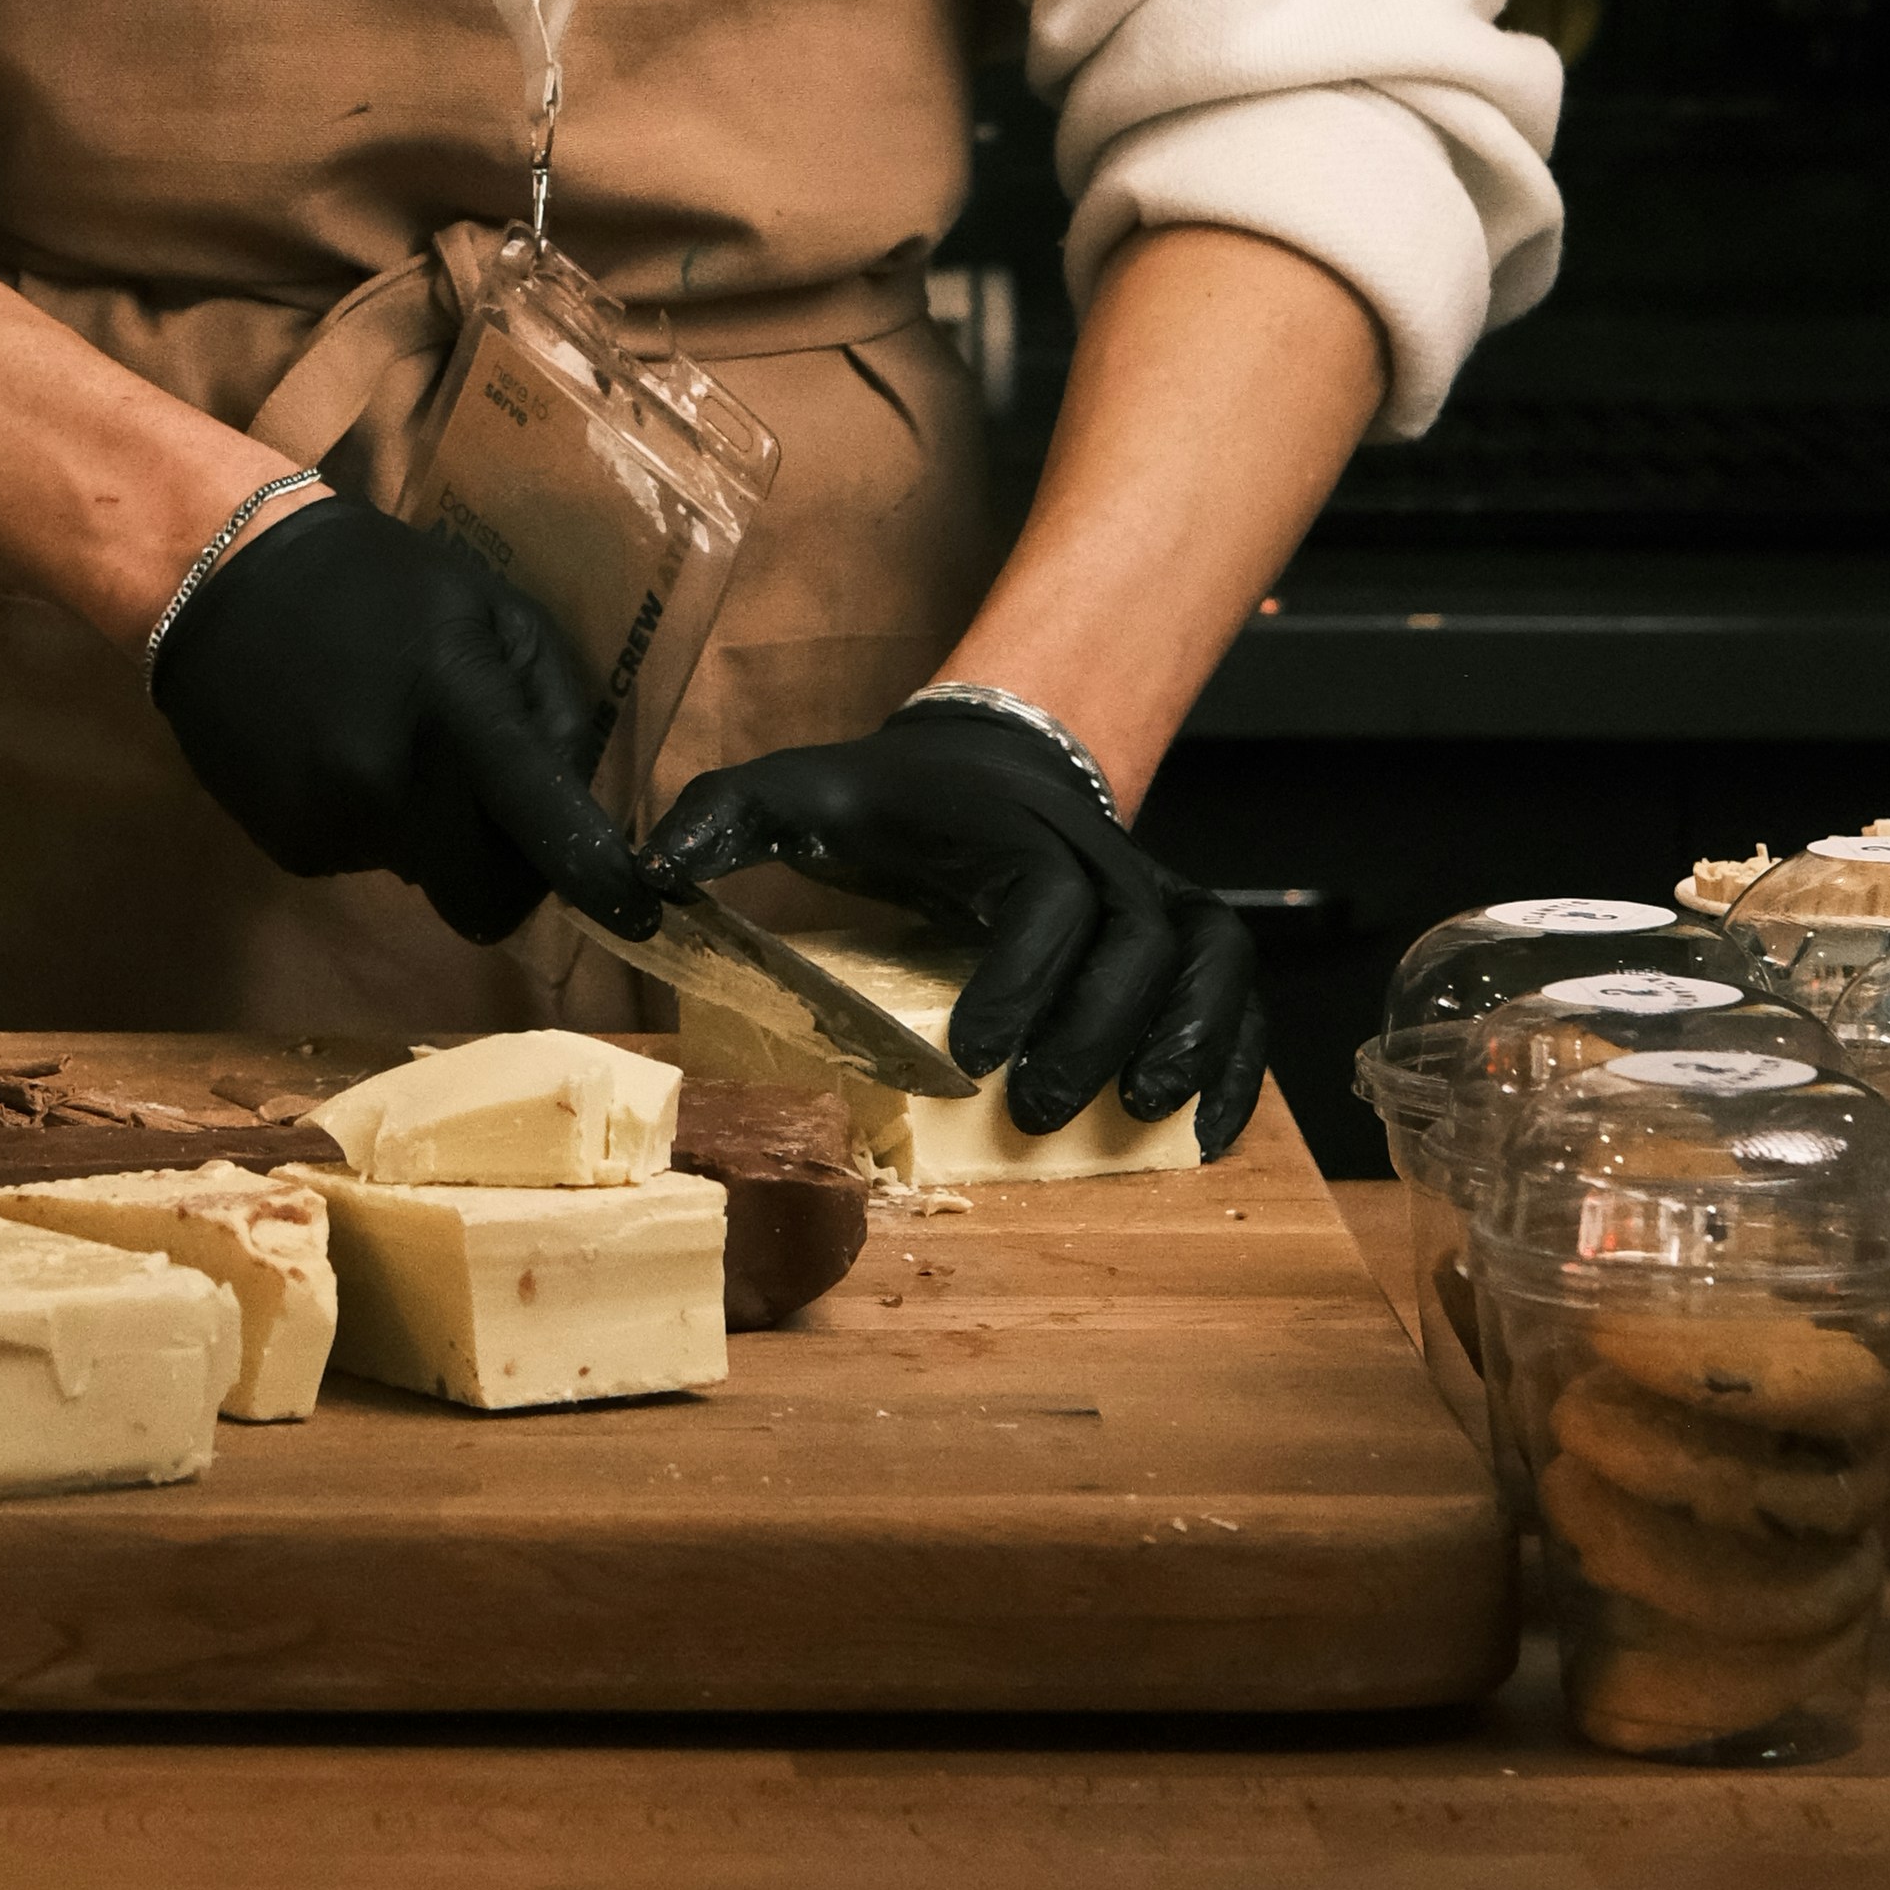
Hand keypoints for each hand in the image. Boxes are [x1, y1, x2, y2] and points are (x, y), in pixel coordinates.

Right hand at [152, 489, 656, 951]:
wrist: (222, 575)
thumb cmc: (377, 581)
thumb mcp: (491, 608)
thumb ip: (551, 706)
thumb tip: (577, 802)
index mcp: (455, 712)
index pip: (543, 824)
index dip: (598, 881)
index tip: (638, 912)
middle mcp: (392, 786)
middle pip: (486, 897)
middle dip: (509, 870)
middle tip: (499, 812)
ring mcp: (331, 825)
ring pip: (423, 873)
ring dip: (430, 831)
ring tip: (389, 739)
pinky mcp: (286, 847)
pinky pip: (364, 860)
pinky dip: (371, 824)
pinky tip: (339, 752)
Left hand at [642, 696, 1262, 1158]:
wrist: (991, 756)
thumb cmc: (893, 799)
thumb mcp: (803, 791)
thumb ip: (726, 816)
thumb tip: (651, 871)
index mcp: (1012, 832)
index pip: (1042, 899)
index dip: (1020, 976)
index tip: (969, 1055)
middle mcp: (1099, 859)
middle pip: (1137, 938)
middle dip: (1095, 1028)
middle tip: (1033, 1109)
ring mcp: (1151, 894)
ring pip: (1206, 955)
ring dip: (1189, 1037)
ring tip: (1142, 1111)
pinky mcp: (1182, 934)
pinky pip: (1238, 988)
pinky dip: (1238, 1059)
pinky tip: (1212, 1132)